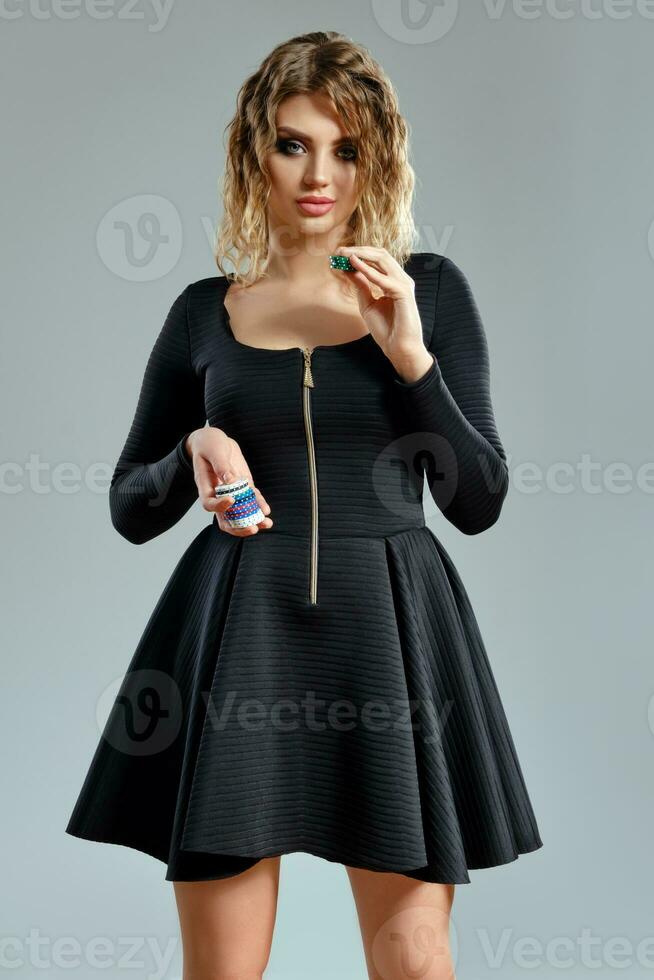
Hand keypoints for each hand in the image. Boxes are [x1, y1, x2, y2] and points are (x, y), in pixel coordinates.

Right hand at [185, 428, 272, 536]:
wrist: (215, 441)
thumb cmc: (209, 444)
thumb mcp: (214, 450)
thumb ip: (221, 465)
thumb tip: (232, 481)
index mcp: (205, 485)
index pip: (209, 503)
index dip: (219, 506)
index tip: (232, 500)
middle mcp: (217, 493)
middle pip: (225, 518)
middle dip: (239, 527)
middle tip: (252, 528)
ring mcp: (231, 492)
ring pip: (240, 513)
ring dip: (253, 520)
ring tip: (266, 523)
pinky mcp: (243, 487)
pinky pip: (250, 500)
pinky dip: (258, 506)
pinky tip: (266, 511)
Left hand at [332, 245, 433, 379]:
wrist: (398, 348)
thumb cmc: (387, 329)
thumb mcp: (368, 303)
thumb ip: (361, 285)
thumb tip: (350, 269)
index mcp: (394, 280)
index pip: (377, 259)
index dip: (358, 254)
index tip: (339, 254)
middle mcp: (400, 279)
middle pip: (380, 255)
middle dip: (358, 250)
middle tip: (339, 250)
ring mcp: (404, 284)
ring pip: (383, 260)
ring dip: (361, 255)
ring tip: (344, 254)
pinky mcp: (404, 293)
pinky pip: (383, 278)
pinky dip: (367, 270)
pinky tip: (354, 264)